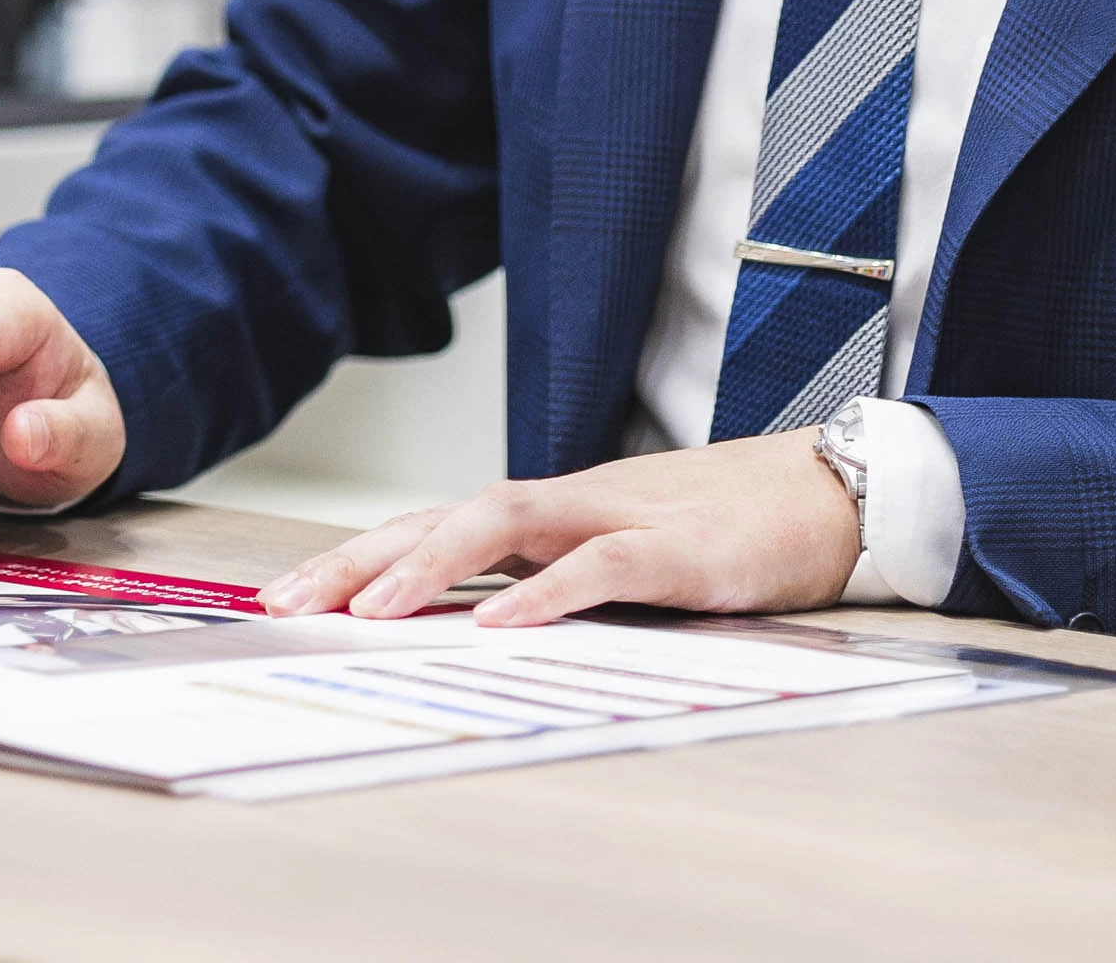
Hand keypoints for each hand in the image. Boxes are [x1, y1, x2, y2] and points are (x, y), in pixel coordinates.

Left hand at [258, 434, 861, 627]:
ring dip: (428, 567)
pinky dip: (546, 595)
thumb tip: (465, 621)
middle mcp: (568, 505)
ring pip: (504, 524)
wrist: (829, 491)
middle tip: (288, 605)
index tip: (286, 595)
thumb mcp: (617, 558)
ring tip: (369, 612)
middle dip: (358, 560)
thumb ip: (548, 578)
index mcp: (548, 514)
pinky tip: (498, 625)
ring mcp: (621, 518)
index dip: (355, 557)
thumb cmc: (722, 530)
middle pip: (443, 517)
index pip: (431, 526)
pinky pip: (599, 569)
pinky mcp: (677, 551)